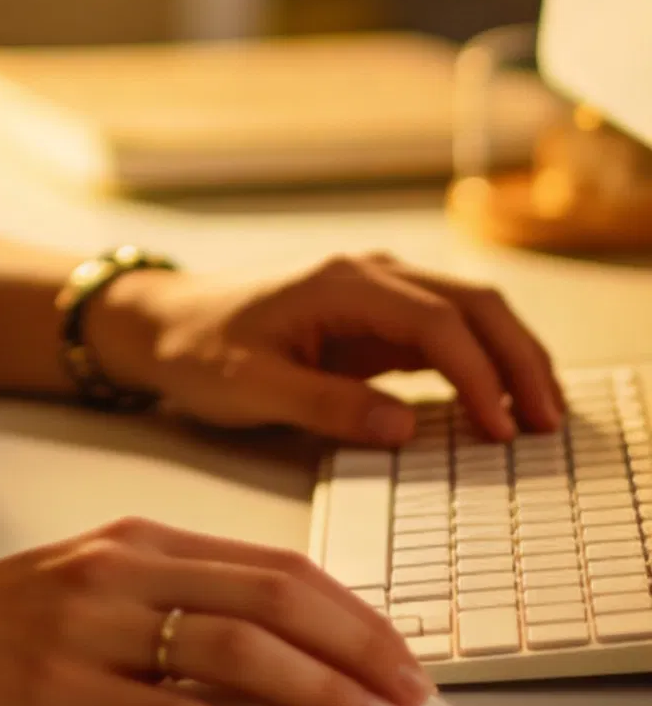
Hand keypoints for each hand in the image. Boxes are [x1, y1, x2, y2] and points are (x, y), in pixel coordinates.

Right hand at [0, 516, 432, 705]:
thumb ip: (163, 600)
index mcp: (132, 540)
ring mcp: (86, 626)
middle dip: (359, 643)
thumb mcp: (79, 589)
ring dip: (321, 690)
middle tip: (417, 691)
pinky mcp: (57, 688)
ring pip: (235, 646)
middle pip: (272, 594)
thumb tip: (270, 646)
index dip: (353, 608)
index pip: (273, 563)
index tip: (406, 650)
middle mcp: (118, 568)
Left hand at [96, 252, 564, 443]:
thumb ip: (325, 405)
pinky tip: (500, 404)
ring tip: (541, 416)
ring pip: (468, 312)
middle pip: (472, 304)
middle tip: (548, 422)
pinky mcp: (374, 322)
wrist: (158, 323)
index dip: (479, 375)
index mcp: (342, 284)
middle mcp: (368, 277)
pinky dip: (482, 363)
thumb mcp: (249, 386)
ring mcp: (375, 296)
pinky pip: (446, 334)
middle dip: (519, 359)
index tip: (500, 429)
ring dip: (510, 357)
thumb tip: (402, 426)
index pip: (437, 323)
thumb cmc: (196, 349)